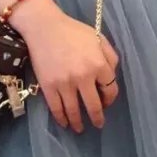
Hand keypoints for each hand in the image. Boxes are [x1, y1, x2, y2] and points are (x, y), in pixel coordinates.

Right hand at [11, 0, 119, 131]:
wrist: (44, 27)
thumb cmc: (73, 31)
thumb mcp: (98, 38)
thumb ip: (110, 56)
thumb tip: (112, 76)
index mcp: (98, 64)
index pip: (110, 89)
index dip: (110, 99)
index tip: (107, 103)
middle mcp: (83, 77)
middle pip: (94, 105)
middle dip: (97, 118)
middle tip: (98, 124)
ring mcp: (64, 83)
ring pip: (74, 111)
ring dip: (78, 122)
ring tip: (80, 128)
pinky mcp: (48, 86)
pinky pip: (56, 108)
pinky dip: (61, 118)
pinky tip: (64, 123)